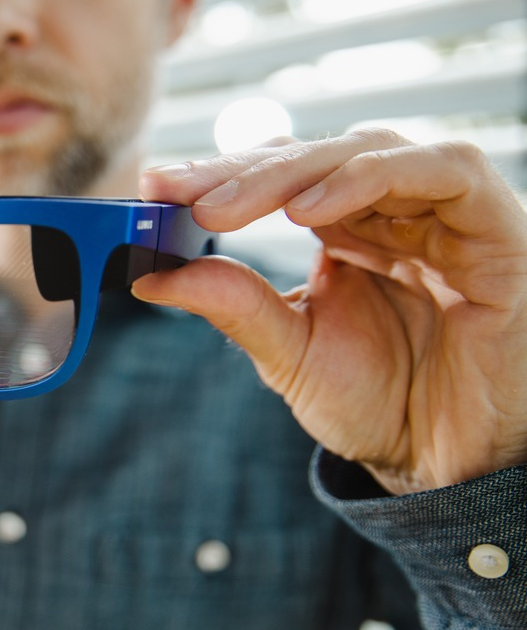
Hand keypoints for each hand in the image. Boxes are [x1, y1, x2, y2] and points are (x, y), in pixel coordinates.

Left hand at [135, 130, 526, 494]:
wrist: (448, 466)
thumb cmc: (379, 407)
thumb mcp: (290, 353)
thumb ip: (233, 306)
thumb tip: (150, 275)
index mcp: (346, 231)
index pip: (280, 177)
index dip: (218, 175)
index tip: (154, 188)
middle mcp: (394, 211)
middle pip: (314, 156)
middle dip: (238, 171)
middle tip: (175, 191)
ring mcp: (445, 214)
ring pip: (370, 150)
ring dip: (292, 171)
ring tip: (225, 205)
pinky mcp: (494, 228)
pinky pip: (445, 172)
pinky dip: (372, 176)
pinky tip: (310, 207)